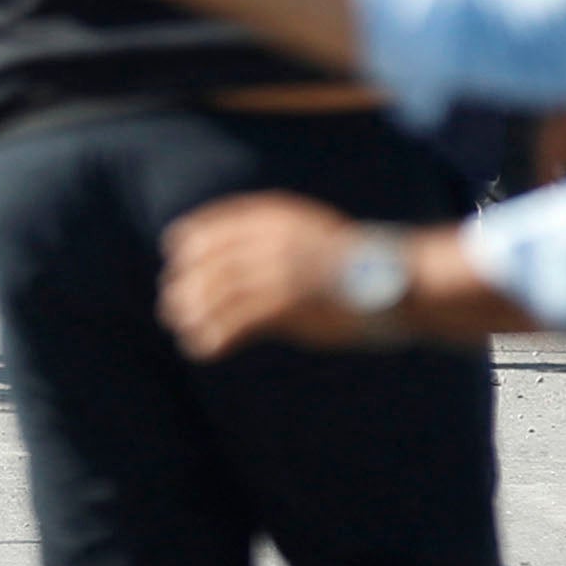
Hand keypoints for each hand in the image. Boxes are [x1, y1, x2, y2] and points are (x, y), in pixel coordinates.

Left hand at [161, 194, 369, 357]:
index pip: (216, 224)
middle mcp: (271, 239)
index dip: (190, 241)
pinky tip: (204, 349)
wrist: (393, 280)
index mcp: (276, 216)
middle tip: (172, 306)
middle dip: (186, 284)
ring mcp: (278, 270)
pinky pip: (235, 322)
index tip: (176, 256)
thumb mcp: (310, 231)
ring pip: (216, 293)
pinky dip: (214, 337)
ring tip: (186, 330)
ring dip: (194, 314)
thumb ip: (274, 237)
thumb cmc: (354, 262)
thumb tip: (235, 257)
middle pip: (209, 261)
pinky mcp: (285, 304)